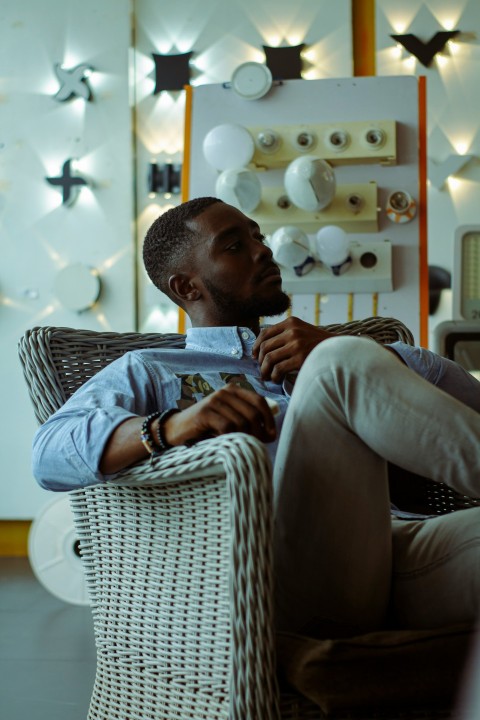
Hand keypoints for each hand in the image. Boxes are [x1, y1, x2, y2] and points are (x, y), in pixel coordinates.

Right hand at [162, 383, 276, 445]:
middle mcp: (225, 392)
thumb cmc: (206, 428)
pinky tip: (226, 443)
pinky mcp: (205, 412)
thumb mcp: (229, 420)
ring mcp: (214, 401)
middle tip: (257, 445)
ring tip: (240, 446)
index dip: (269, 420)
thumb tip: (271, 434)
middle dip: (259, 432)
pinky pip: (227, 427)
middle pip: (253, 413)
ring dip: (245, 437)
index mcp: (234, 391)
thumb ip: (247, 420)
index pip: (260, 401)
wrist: (176, 430)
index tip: (271, 436)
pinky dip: (230, 438)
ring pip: (242, 422)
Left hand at [252, 316, 333, 382]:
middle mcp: (292, 331)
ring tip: (267, 376)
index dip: (256, 346)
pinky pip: (278, 369)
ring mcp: (296, 344)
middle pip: (265, 347)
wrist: (340, 350)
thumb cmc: (319, 344)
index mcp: (291, 322)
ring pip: (269, 359)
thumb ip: (285, 334)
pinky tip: (277, 379)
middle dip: (260, 361)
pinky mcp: (300, 358)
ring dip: (265, 370)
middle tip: (262, 370)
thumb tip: (262, 348)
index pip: (265, 333)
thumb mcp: (302, 330)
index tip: (254, 356)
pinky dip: (274, 376)